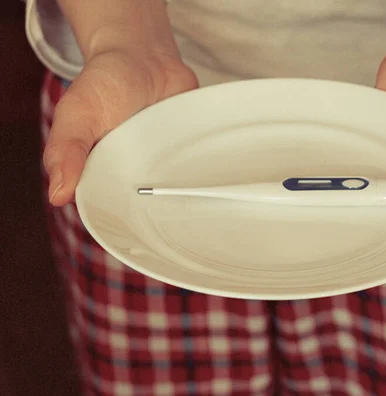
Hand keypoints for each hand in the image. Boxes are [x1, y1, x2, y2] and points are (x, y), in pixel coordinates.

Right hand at [44, 49, 197, 205]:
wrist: (144, 56)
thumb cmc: (105, 84)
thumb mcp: (77, 113)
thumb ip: (65, 150)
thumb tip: (57, 195)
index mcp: (99, 170)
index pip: (107, 206)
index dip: (117, 218)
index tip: (130, 226)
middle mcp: (132, 171)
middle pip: (143, 204)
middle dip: (152, 210)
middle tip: (163, 212)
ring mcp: (161, 163)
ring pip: (172, 192)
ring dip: (179, 194)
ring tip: (186, 200)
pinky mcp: (185, 152)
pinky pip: (196, 169)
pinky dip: (201, 172)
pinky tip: (207, 178)